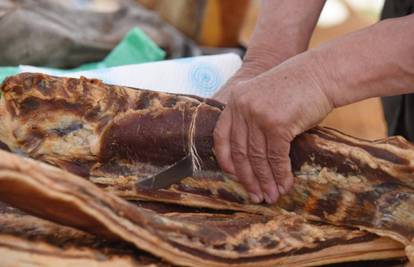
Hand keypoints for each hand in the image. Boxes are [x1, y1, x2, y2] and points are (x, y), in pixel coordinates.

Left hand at [213, 53, 332, 203]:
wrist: (322, 73)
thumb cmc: (297, 88)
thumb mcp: (265, 98)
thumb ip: (252, 120)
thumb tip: (252, 159)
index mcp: (235, 100)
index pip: (221, 136)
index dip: (226, 160)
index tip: (233, 176)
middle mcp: (242, 108)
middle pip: (240, 152)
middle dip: (248, 178)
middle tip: (256, 195)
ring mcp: (258, 115)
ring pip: (258, 158)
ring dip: (266, 181)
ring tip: (272, 196)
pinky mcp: (276, 124)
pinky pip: (276, 157)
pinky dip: (281, 175)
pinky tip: (285, 185)